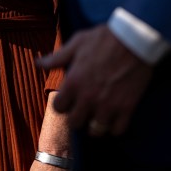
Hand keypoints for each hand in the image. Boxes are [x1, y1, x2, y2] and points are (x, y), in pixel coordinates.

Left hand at [38, 25, 152, 136]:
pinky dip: (114, 127)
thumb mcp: (77, 43)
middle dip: (77, 116)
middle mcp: (88, 97)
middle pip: (75, 123)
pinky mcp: (127, 108)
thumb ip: (57, 57)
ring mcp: (108, 105)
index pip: (58, 108)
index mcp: (74, 82)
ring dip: (95, 125)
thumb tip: (37, 63)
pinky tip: (114, 117)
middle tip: (82, 109)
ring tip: (98, 115)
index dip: (62, 104)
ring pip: (96, 131)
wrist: (134, 39)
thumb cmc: (103, 38)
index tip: (68, 99)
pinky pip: (117, 130)